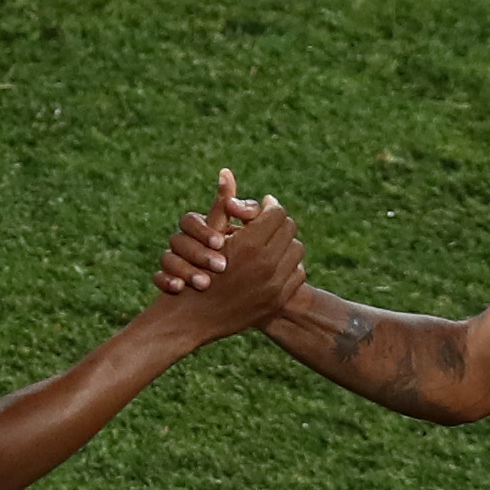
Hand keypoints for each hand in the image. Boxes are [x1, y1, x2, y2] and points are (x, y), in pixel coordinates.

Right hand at [153, 166, 247, 294]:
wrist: (228, 295)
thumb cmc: (243, 260)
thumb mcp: (248, 235)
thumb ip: (247, 212)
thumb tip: (251, 188)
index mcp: (199, 228)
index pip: (190, 221)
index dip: (203, 231)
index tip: (220, 243)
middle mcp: (182, 243)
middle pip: (178, 240)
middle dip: (199, 253)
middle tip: (220, 266)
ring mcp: (172, 262)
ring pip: (167, 259)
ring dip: (185, 269)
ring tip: (205, 283)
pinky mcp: (166, 282)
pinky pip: (158, 278)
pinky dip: (166, 281)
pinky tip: (179, 288)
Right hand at [168, 186, 305, 345]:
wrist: (191, 317)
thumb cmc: (193, 271)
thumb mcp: (208, 235)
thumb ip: (223, 204)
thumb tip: (226, 172)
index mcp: (250, 244)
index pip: (277, 213)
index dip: (269, 207)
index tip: (262, 208)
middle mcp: (267, 264)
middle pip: (289, 229)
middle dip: (278, 224)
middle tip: (266, 224)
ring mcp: (275, 285)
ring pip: (297, 250)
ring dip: (285, 244)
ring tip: (270, 244)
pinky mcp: (278, 300)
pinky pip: (298, 274)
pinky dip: (288, 267)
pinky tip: (273, 265)